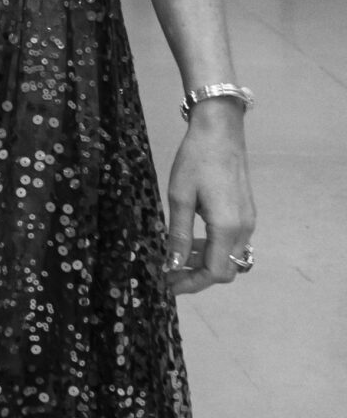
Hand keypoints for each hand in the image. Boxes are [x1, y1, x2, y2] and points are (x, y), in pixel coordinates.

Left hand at [162, 102, 253, 293]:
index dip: (192, 283)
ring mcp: (248, 221)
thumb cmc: (195, 160)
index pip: (215, 272)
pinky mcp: (246, 212)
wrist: (220, 132)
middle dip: (198, 276)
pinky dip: (214, 248)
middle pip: (226, 269)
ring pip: (230, 257)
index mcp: (228, 228)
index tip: (169, 285)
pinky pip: (232, 242)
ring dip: (206, 261)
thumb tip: (173, 264)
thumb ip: (179, 234)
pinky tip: (193, 239)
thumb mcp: (179, 197)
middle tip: (170, 272)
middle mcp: (244, 229)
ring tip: (177, 254)